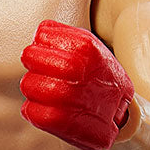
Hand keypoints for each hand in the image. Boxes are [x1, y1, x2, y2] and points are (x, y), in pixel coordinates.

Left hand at [20, 20, 133, 149]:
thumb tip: (42, 30)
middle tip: (40, 70)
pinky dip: (33, 109)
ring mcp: (66, 95)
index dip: (41, 43)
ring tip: (46, 90)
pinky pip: (29, 109)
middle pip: (30, 57)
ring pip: (28, 84)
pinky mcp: (58, 119)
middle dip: (32, 63)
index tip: (46, 50)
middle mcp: (75, 69)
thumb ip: (68, 36)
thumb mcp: (94, 49)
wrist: (121, 117)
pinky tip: (46, 107)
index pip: (42, 34)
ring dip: (33, 87)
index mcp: (85, 47)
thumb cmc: (102, 80)